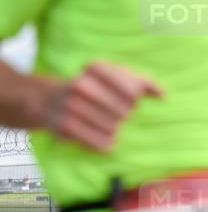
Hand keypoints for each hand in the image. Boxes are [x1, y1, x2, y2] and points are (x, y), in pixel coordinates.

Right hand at [43, 61, 162, 152]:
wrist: (49, 100)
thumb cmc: (92, 88)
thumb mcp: (113, 76)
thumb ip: (142, 82)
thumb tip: (162, 96)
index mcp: (96, 68)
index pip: (133, 90)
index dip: (134, 98)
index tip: (128, 99)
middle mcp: (81, 84)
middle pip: (124, 110)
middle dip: (124, 115)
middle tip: (114, 114)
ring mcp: (71, 106)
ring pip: (112, 127)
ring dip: (114, 130)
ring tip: (108, 126)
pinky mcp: (64, 125)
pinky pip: (98, 140)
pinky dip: (106, 143)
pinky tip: (106, 141)